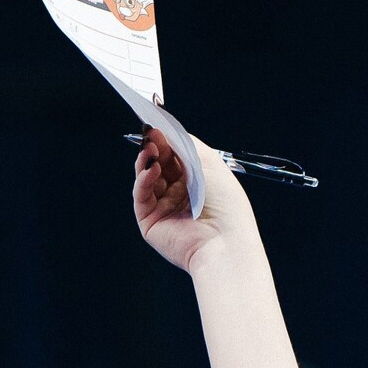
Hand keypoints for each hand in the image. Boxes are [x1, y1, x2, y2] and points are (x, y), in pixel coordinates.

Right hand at [131, 128, 255, 272]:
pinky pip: (141, 195)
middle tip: (150, 136)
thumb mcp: (209, 163)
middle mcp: (180, 194)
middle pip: (159, 164)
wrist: (222, 241)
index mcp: (197, 181)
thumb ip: (186, 143)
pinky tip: (151, 170)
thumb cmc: (226, 204)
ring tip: (150, 152)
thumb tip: (164, 130)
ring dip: (146, 162)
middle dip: (154, 148)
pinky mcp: (150, 221)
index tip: (156, 126)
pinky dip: (143, 180)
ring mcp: (164, 207)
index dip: (166, 141)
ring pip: (146, 178)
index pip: (175, 156)